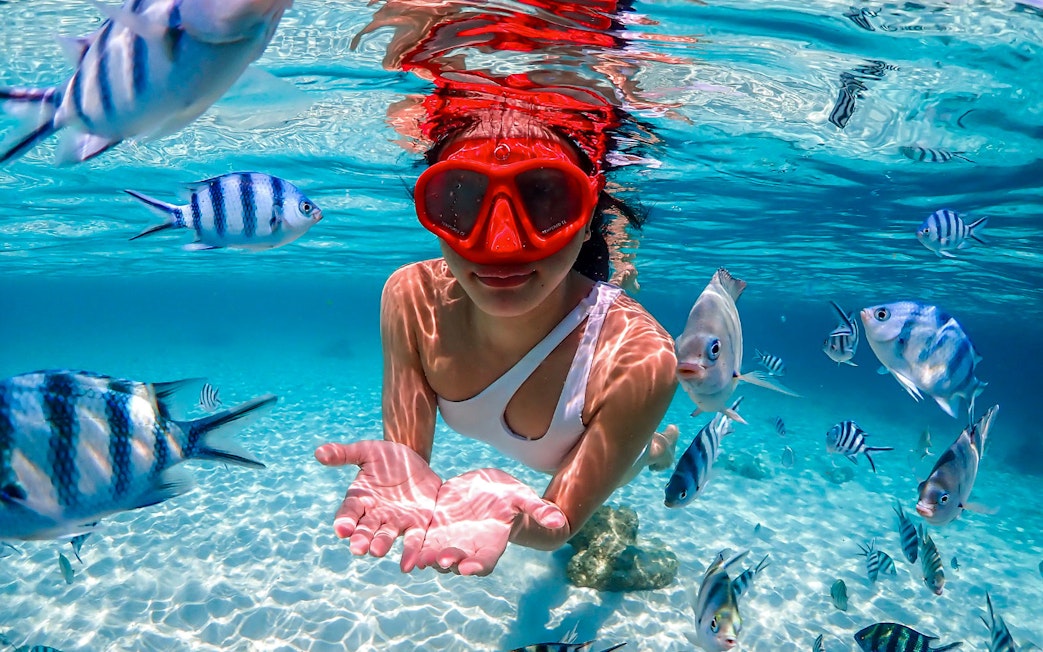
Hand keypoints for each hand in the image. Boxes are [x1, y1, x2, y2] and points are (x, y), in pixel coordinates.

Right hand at [314, 440, 441, 571]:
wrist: (416, 458)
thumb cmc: (387, 457)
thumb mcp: (367, 451)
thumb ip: (344, 454)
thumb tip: (318, 453)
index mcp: (360, 500)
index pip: (348, 513)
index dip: (344, 521)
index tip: (341, 528)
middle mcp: (374, 515)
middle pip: (364, 530)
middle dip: (361, 539)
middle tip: (358, 548)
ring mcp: (395, 522)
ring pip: (386, 537)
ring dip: (381, 545)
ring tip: (376, 552)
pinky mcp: (417, 524)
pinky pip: (413, 540)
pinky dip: (410, 553)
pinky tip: (409, 565)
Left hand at [416, 469, 566, 575]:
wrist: (487, 487)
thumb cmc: (509, 496)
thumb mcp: (524, 498)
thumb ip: (538, 509)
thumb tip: (559, 521)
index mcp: (491, 544)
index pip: (484, 562)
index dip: (476, 566)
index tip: (468, 568)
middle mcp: (469, 547)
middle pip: (457, 561)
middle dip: (448, 562)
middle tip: (441, 560)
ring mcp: (450, 540)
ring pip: (436, 554)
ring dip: (428, 558)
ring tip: (420, 558)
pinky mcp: (434, 529)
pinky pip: (422, 540)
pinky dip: (414, 546)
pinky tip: (406, 549)